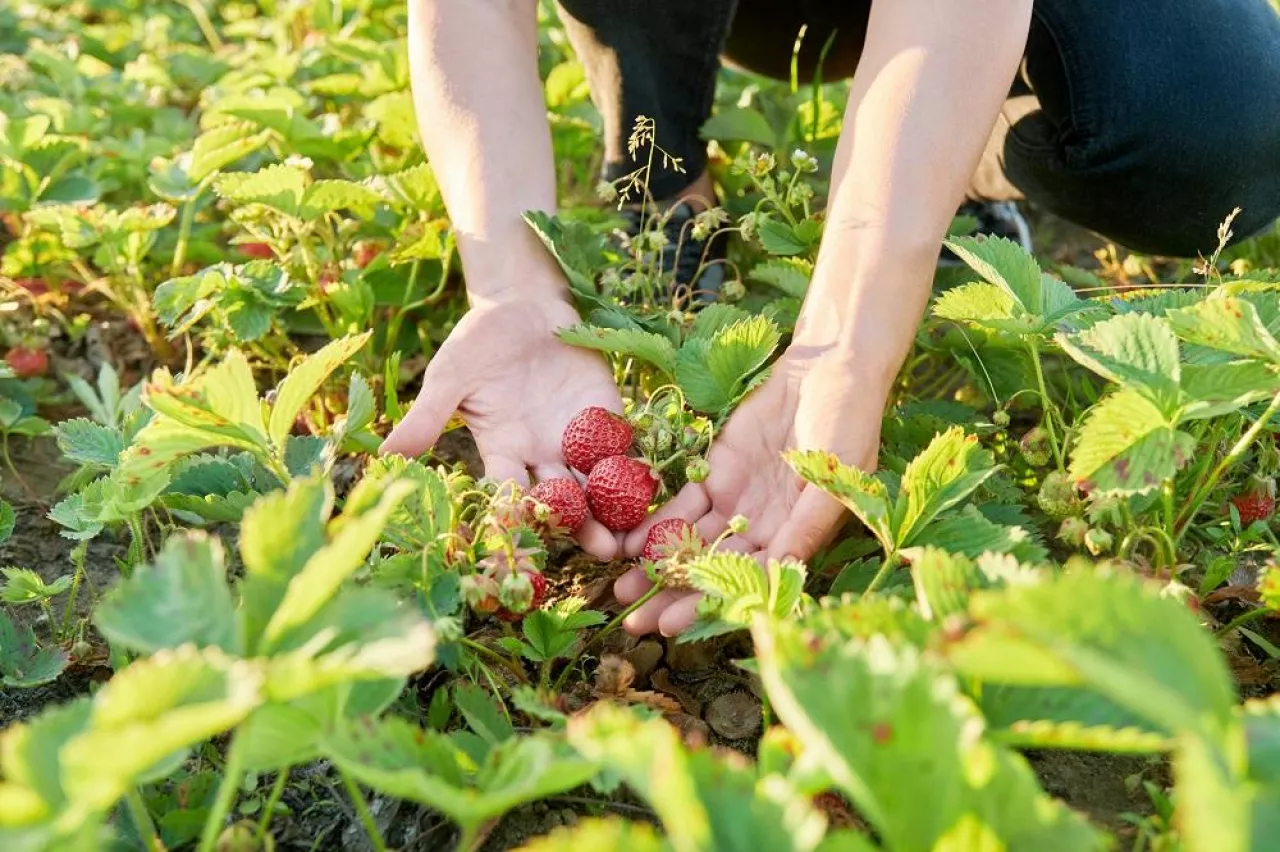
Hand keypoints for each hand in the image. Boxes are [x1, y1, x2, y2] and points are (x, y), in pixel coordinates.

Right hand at [380, 295, 623, 559]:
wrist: (520, 303)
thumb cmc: (477, 341)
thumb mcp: (449, 378)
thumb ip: (426, 418)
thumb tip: (383, 458)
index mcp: (503, 453)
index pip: (510, 495)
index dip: (519, 522)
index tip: (530, 552)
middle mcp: (542, 454)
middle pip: (564, 499)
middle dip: (583, 526)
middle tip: (604, 551)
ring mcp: (576, 436)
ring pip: (598, 481)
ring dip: (617, 507)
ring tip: (636, 531)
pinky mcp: (606, 413)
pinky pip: (623, 443)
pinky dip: (638, 463)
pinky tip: (656, 483)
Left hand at [614, 343, 887, 635]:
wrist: (827, 368)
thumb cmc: (848, 423)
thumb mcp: (834, 479)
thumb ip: (806, 526)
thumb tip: (779, 574)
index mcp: (796, 538)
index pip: (746, 582)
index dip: (707, 604)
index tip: (669, 627)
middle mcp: (764, 528)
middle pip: (711, 570)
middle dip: (671, 595)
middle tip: (631, 621)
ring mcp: (738, 501)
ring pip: (690, 542)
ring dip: (655, 566)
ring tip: (619, 590)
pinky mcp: (717, 472)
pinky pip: (681, 504)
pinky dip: (654, 522)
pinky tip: (625, 541)